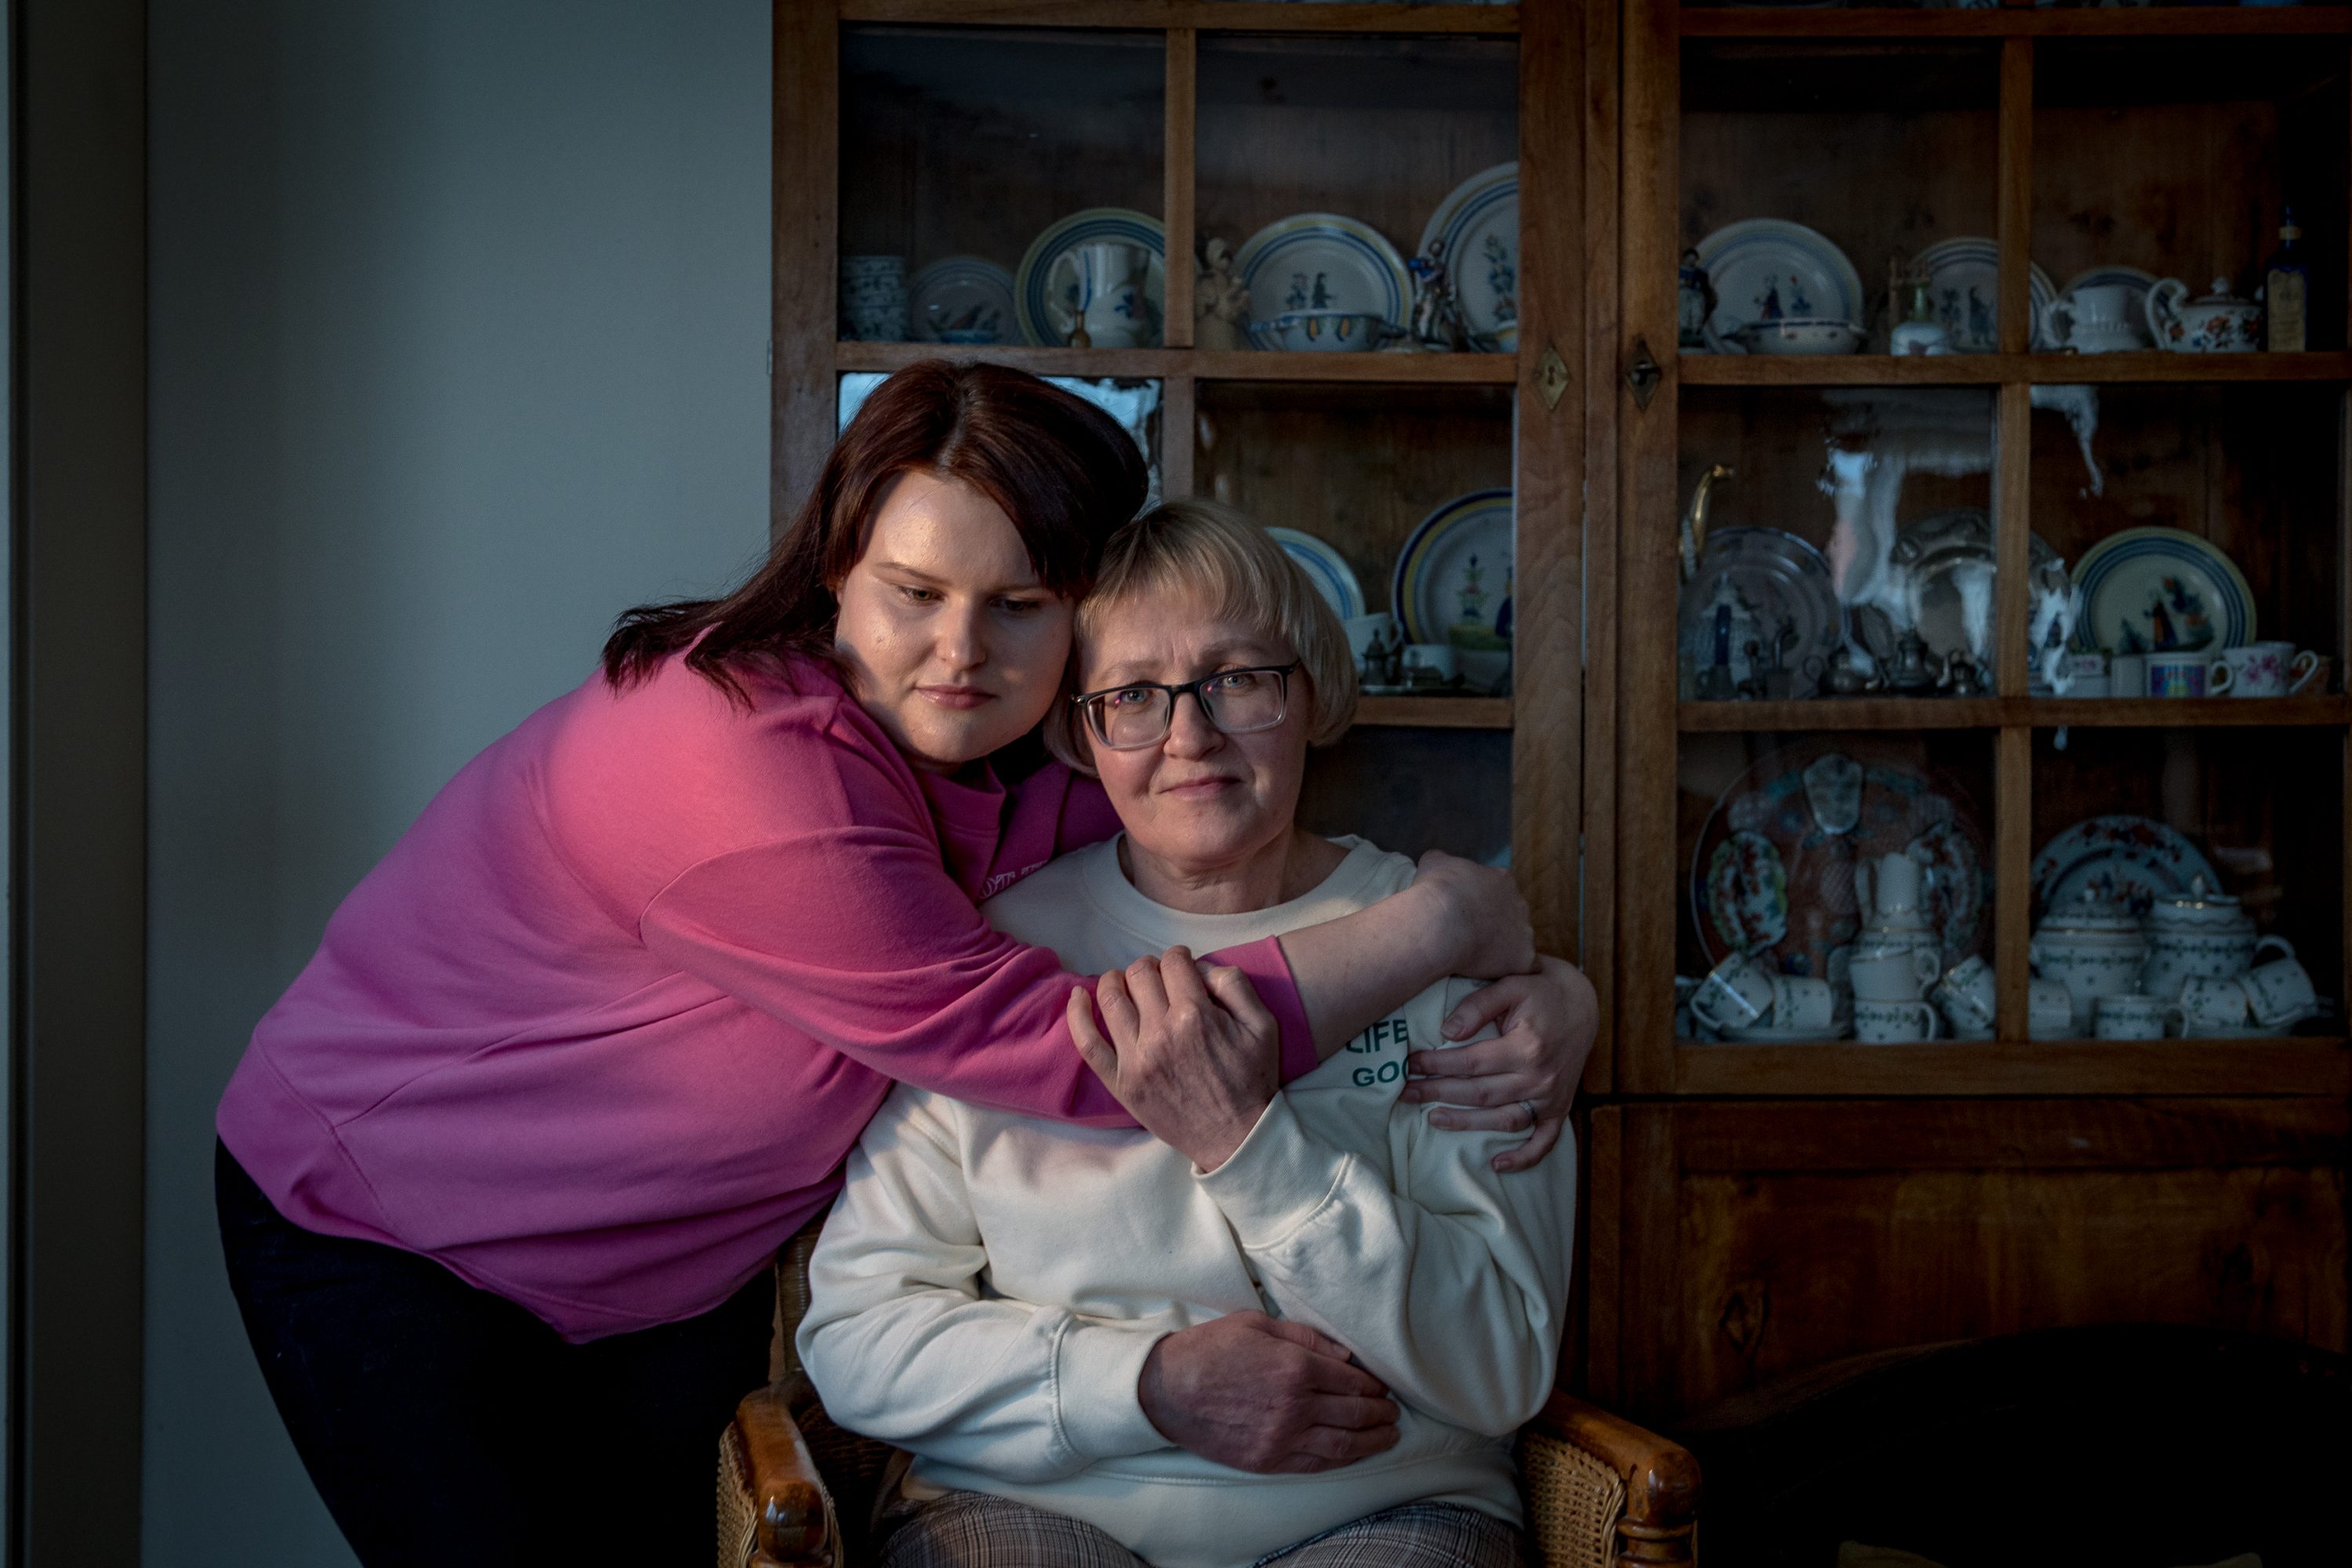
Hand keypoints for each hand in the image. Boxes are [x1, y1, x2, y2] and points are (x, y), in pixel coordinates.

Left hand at [1068, 948, 1278, 1171]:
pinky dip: (1077, 1014)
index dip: (1179, 957)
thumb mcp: (1263, 1025)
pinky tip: (1078, 995)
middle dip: (1150, 967)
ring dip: (1115, 980)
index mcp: (1196, 1015)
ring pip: (1110, 998)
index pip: (1174, 963)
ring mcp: (1136, 1058)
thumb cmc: (1251, 1080)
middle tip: (1159, 977)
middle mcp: (1161, 1032)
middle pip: (1140, 974)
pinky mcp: (1121, 1081)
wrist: (1236, 1136)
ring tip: (1124, 981)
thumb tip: (1200, 966)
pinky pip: (1087, 1042)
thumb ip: (1235, 984)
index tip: (1183, 965)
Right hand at [1137, 1312, 1399, 1473]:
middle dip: (1380, 1413)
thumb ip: (1305, 1337)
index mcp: (1295, 1367)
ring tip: (1388, 1436)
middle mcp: (1295, 1406)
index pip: (1351, 1380)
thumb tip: (1344, 1356)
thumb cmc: (1209, 1350)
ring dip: (1372, 1440)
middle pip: (1354, 1413)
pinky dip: (1342, 1460)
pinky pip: (1316, 1464)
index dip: (1372, 1386)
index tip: (1381, 1387)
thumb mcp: (1256, 1324)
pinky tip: (1354, 1454)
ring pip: (1343, 1444)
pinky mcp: (1267, 1460)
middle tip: (1392, 1412)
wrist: (1166, 1390)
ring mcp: (1282, 1437)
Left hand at [1402, 954, 1595, 1170]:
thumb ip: (1477, 1006)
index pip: (1471, 1063)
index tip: (1409, 1064)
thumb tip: (1446, 1032)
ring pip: (1503, 1119)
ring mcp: (1552, 1096)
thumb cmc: (1540, 990)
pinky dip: (1524, 1157)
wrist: (1582, 1002)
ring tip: (1433, 1118)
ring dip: (1467, 1124)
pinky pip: (1544, 1140)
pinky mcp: (1560, 1107)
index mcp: (1527, 1046)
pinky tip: (1497, 1164)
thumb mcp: (1510, 984)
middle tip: (1406, 1093)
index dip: (1436, 1065)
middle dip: (1438, 1093)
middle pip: (1480, 1093)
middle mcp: (1541, 1077)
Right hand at [1411, 850, 1534, 979]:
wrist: (1439, 923)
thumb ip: (1441, 861)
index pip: (1498, 890)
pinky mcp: (1524, 958)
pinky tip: (1494, 974)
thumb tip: (1437, 862)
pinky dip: (1510, 970)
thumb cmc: (1436, 891)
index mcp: (1502, 879)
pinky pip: (1523, 967)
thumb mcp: (1433, 862)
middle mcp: (1519, 903)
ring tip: (1479, 958)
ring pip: (1518, 942)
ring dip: (1503, 948)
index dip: (1482, 902)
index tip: (1467, 912)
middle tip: (1472, 936)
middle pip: (1512, 916)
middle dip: (1496, 925)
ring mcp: (1525, 932)